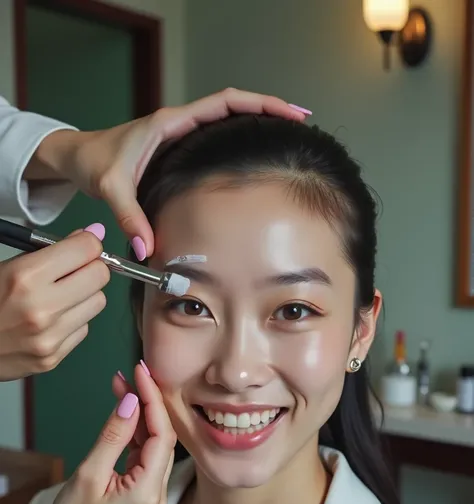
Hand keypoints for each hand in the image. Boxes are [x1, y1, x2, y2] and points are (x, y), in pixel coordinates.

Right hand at [0, 225, 108, 381]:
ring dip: (85, 295)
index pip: (87, 249)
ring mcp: (49, 338)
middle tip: (76, 270)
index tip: (84, 246)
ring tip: (60, 297)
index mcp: (26, 277)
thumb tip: (91, 236)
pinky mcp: (53, 358)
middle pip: (100, 276)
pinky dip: (73, 321)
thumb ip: (50, 251)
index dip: (88, 244)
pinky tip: (51, 320)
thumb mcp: (9, 266)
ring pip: (98, 303)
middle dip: (92, 268)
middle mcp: (41, 308)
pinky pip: (83, 329)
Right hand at [16, 364, 174, 503]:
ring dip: (142, 415)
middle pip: (163, 437)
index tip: (141, 372)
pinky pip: (146, 455)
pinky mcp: (144, 492)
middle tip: (133, 373)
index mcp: (149, 490)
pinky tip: (126, 413)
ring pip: (155, 444)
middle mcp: (159, 492)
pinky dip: (137, 433)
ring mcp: (153, 493)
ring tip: (124, 385)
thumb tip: (131, 401)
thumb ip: (113, 436)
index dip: (153, 399)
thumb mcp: (90, 474)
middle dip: (149, 402)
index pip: (162, 434)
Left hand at [29, 89, 309, 258]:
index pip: (225, 103)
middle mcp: (179, 123)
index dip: (260, 105)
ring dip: (257, 123)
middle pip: (235, 107)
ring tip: (289, 138)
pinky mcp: (177, 148)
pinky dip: (238, 140)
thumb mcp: (110, 188)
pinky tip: (254, 157)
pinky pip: (215, 138)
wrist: (77, 157)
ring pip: (227, 120)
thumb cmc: (93, 162)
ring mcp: (180, 134)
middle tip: (303, 124)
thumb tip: (148, 248)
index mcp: (170, 123)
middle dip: (270, 111)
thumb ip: (130, 216)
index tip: (289, 114)